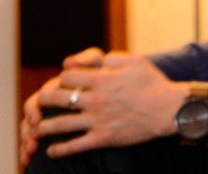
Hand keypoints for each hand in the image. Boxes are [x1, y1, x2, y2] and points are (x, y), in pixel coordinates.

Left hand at [23, 49, 189, 160]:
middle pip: (57, 98)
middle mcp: (95, 99)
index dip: (62, 77)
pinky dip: (59, 150)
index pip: (67, 76)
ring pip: (59, 124)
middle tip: (40, 103)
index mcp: (102, 79)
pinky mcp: (103, 138)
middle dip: (44, 100)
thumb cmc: (152, 83)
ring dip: (44, 127)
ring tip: (38, 129)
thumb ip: (107, 57)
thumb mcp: (134, 61)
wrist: (169, 110)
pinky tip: (52, 150)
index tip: (64, 82)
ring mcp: (98, 120)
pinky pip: (74, 146)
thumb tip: (84, 61)